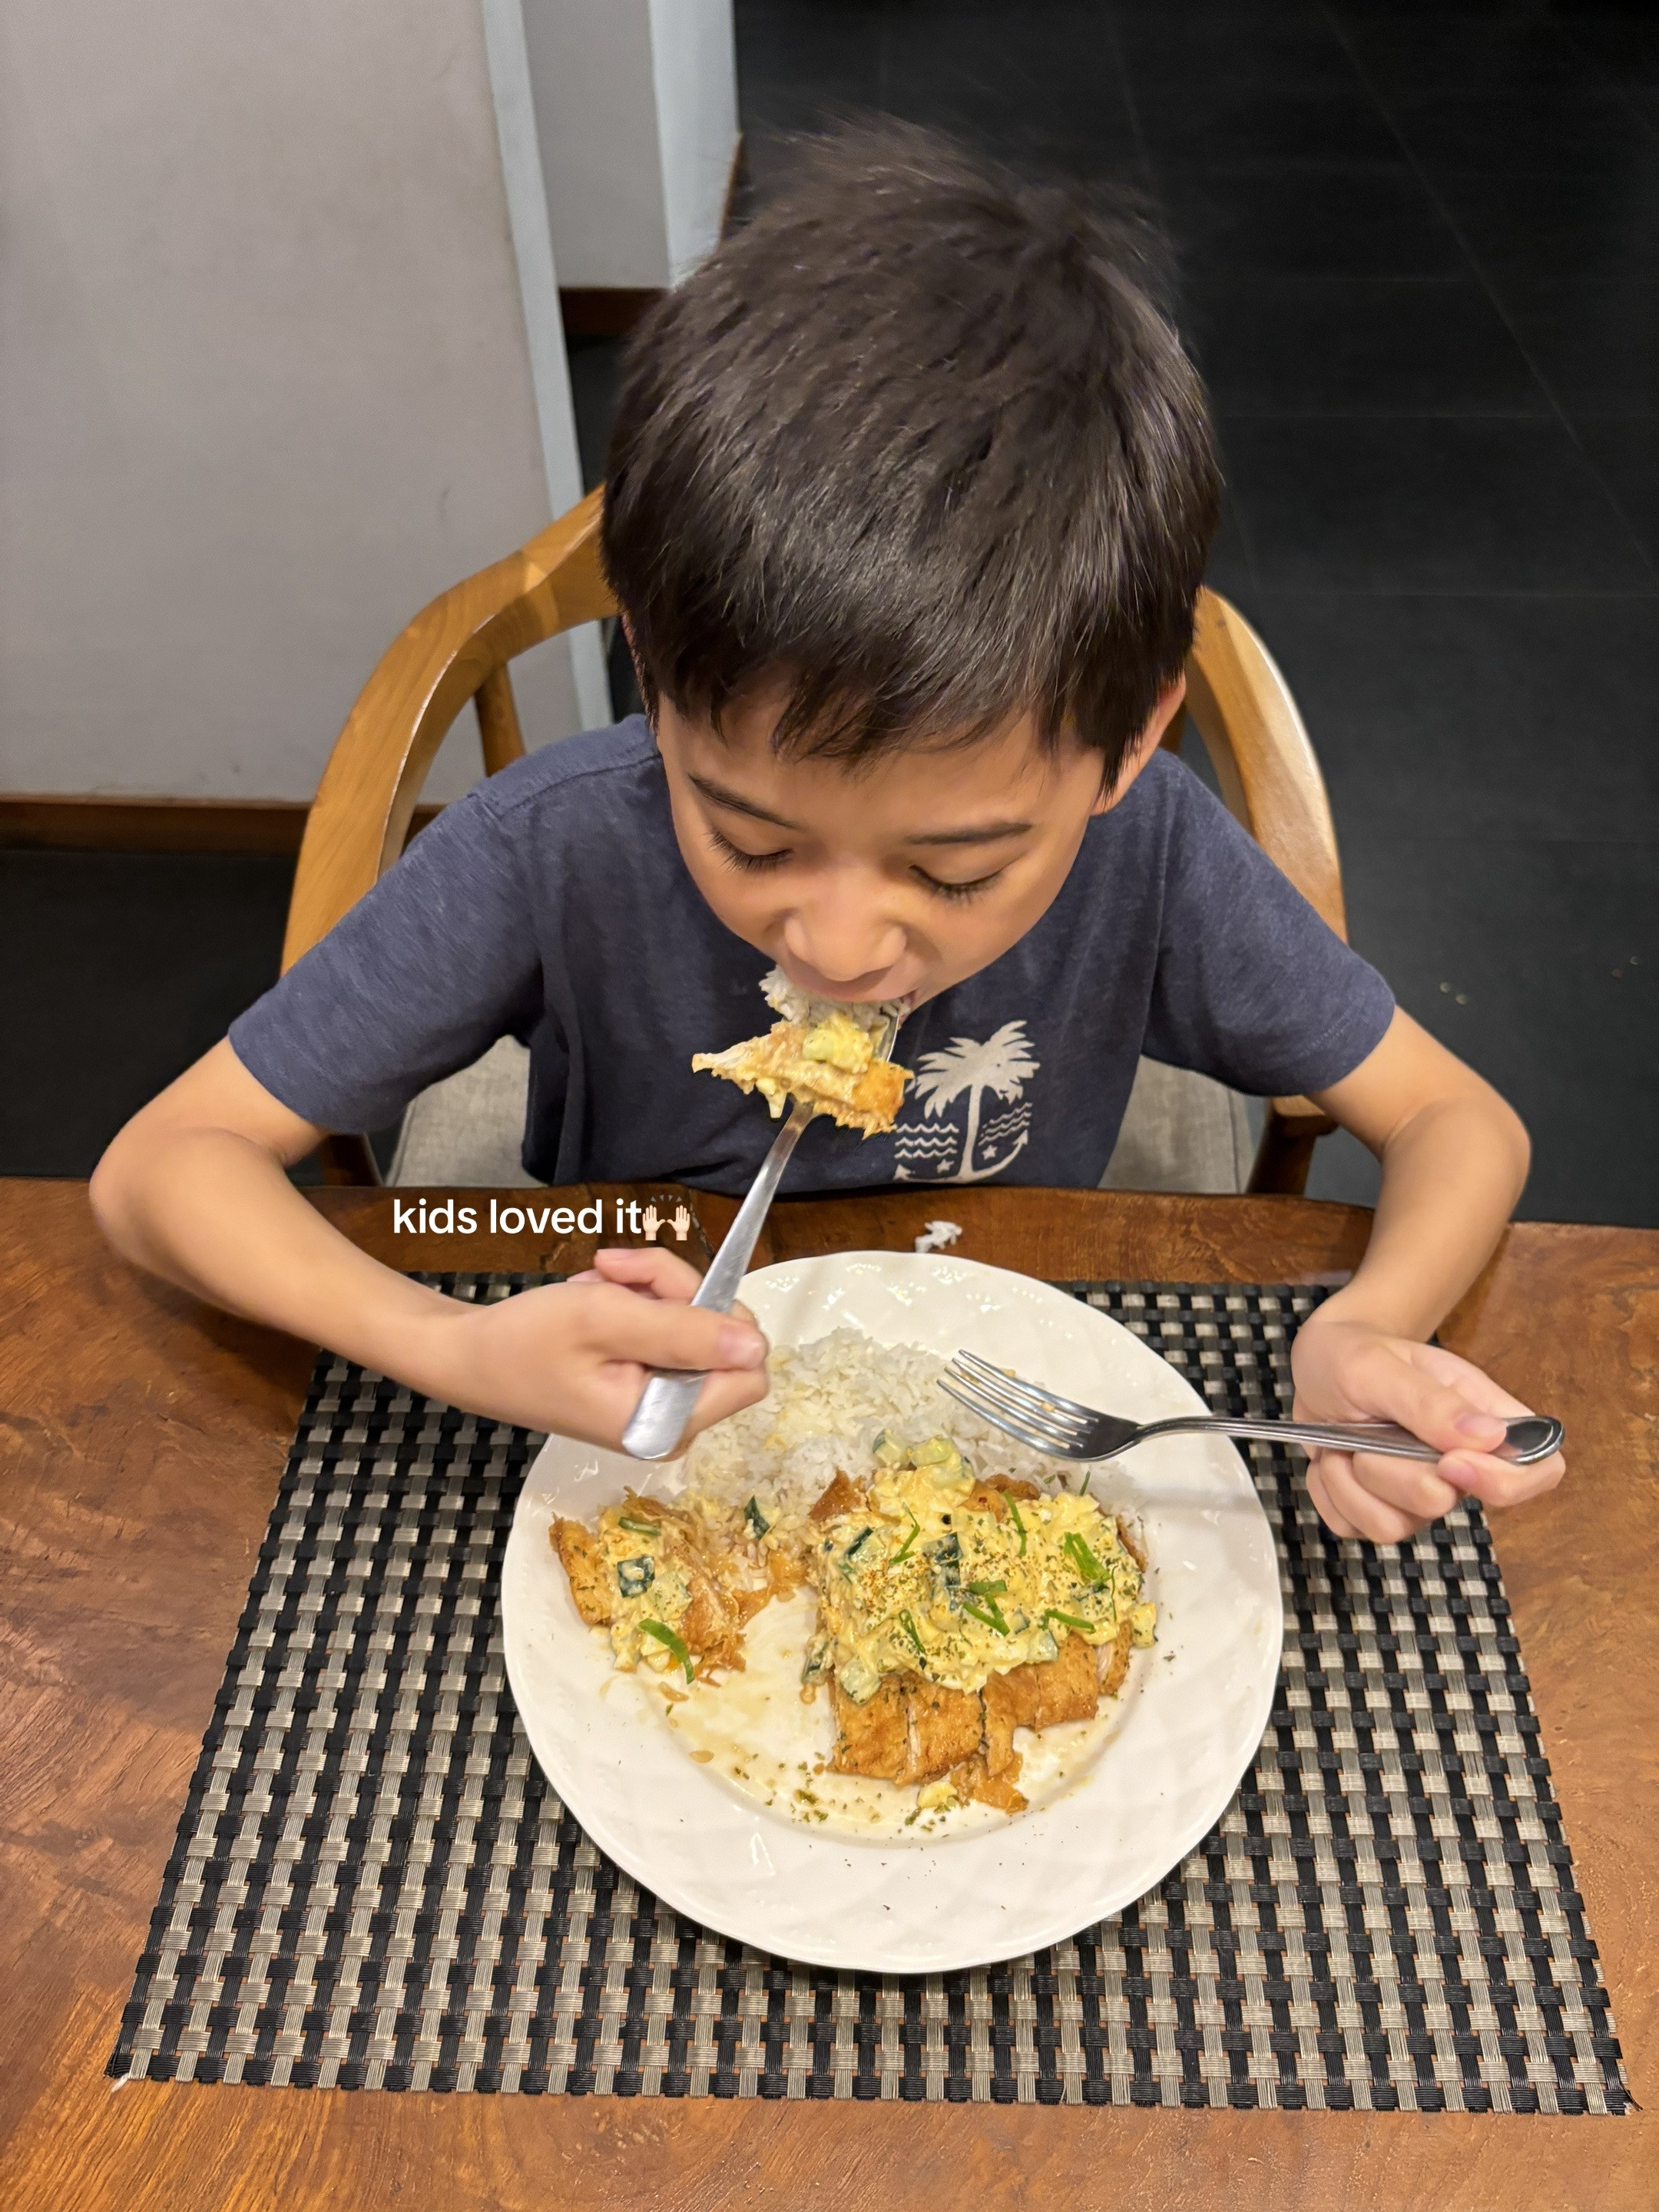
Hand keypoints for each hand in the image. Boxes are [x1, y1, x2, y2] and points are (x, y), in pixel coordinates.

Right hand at [415, 1246, 768, 1450]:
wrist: (466, 1357)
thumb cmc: (523, 1342)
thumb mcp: (604, 1320)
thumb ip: (683, 1331)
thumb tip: (756, 1343)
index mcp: (667, 1424)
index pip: (750, 1372)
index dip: (723, 1320)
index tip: (667, 1291)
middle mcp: (673, 1424)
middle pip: (722, 1339)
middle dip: (676, 1292)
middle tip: (618, 1269)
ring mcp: (659, 1405)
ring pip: (694, 1324)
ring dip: (649, 1290)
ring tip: (595, 1284)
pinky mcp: (643, 1385)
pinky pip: (666, 1330)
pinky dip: (635, 1302)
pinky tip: (593, 1298)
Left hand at [1289, 1315, 1565, 1544]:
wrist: (1319, 1366)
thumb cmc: (1357, 1355)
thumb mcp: (1381, 1365)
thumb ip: (1430, 1402)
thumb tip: (1491, 1436)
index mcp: (1483, 1420)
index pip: (1540, 1471)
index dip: (1505, 1482)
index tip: (1448, 1461)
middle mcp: (1460, 1467)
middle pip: (1443, 1503)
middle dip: (1388, 1467)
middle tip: (1366, 1427)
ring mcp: (1420, 1496)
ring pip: (1394, 1526)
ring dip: (1351, 1480)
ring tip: (1344, 1440)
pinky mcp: (1379, 1512)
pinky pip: (1355, 1527)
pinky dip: (1330, 1492)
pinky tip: (1332, 1459)